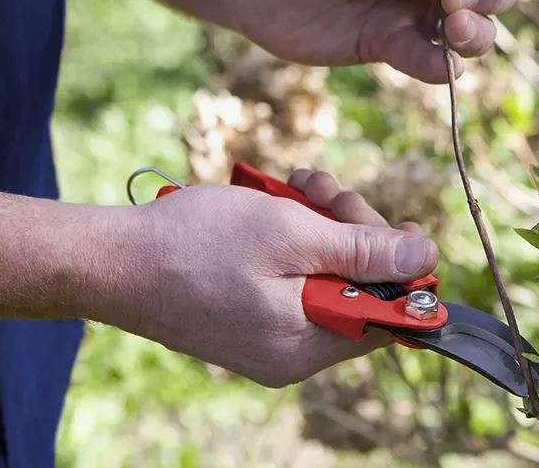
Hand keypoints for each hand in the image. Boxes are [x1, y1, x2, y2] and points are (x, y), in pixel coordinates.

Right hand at [96, 169, 436, 386]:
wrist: (113, 258)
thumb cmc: (196, 244)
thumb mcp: (293, 235)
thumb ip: (364, 251)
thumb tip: (425, 258)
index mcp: (306, 345)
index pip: (388, 316)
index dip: (400, 266)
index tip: (398, 223)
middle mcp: (290, 352)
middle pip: (357, 289)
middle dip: (352, 229)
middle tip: (326, 190)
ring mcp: (265, 335)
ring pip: (324, 273)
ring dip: (321, 222)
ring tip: (298, 185)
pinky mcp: (245, 315)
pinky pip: (290, 277)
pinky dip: (291, 236)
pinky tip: (279, 201)